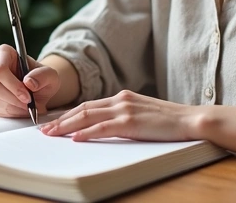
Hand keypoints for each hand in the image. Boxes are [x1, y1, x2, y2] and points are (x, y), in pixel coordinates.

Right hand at [0, 44, 59, 117]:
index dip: (12, 84)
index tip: (27, 96)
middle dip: (14, 99)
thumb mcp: (50, 75)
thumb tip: (29, 82)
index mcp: (5, 53)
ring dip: (13, 107)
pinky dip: (10, 112)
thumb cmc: (42, 78)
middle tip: (29, 105)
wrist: (39, 90)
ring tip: (28, 107)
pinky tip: (21, 109)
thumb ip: (43, 76)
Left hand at [39, 90, 203, 141]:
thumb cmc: (169, 121)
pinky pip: (103, 127)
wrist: (191, 119)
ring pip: (87, 116)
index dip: (69, 114)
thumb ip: (124, 115)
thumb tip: (105, 126)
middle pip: (82, 109)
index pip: (88, 105)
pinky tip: (75, 138)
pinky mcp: (131, 122)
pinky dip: (86, 132)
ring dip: (66, 126)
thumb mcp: (142, 113)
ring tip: (52, 134)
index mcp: (122, 97)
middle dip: (61, 120)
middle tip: (44, 129)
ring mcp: (125, 109)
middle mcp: (120, 99)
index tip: (54, 122)